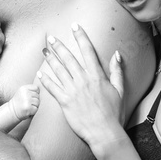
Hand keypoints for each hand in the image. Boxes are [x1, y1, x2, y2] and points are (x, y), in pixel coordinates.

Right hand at [8, 83, 40, 120]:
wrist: (12, 111)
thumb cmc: (20, 101)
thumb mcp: (23, 92)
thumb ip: (31, 89)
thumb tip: (45, 88)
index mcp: (24, 88)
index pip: (36, 88)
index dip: (35, 93)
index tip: (31, 97)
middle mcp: (25, 93)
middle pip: (38, 96)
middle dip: (35, 100)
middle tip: (28, 103)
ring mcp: (26, 100)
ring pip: (38, 102)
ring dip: (34, 106)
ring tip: (28, 106)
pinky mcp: (28, 108)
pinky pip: (36, 108)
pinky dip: (33, 111)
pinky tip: (28, 110)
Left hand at [38, 24, 125, 147]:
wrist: (105, 133)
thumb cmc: (114, 113)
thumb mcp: (120, 90)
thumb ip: (117, 71)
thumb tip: (117, 54)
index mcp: (97, 76)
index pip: (88, 51)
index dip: (81, 37)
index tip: (75, 26)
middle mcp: (83, 81)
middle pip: (69, 58)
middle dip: (59, 46)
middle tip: (51, 38)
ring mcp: (73, 91)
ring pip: (59, 71)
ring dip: (50, 59)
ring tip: (44, 51)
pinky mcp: (65, 102)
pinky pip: (52, 88)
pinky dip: (45, 80)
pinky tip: (40, 73)